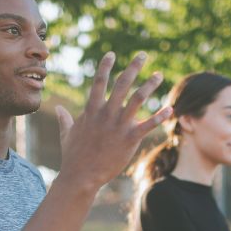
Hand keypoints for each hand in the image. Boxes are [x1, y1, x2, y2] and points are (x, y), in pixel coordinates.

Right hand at [54, 52, 172, 192]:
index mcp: (92, 110)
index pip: (99, 82)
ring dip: (149, 85)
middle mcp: (106, 113)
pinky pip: (148, 125)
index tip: (112, 54)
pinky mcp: (129, 139)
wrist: (81, 176)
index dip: (105, 66)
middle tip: (143, 55)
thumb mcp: (66, 134)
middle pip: (122, 84)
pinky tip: (170, 109)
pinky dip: (160, 116)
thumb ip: (65, 118)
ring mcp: (118, 125)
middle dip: (133, 67)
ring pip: (137, 99)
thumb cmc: (73, 156)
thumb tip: (60, 108)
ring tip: (159, 75)